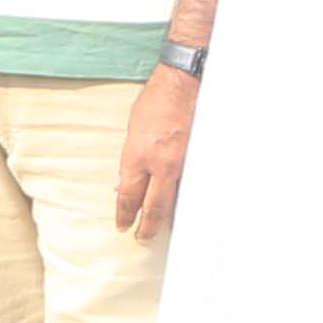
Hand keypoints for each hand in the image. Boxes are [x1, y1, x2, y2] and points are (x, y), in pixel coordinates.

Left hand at [113, 67, 199, 235]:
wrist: (184, 84)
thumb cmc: (156, 102)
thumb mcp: (133, 130)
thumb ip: (131, 159)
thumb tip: (127, 182)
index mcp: (138, 156)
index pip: (129, 195)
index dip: (124, 214)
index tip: (122, 224)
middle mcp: (161, 165)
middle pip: (153, 207)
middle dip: (146, 227)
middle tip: (141, 237)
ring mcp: (184, 165)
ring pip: (175, 201)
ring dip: (167, 218)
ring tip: (162, 229)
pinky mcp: (200, 162)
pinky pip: (191, 188)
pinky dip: (186, 201)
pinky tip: (183, 209)